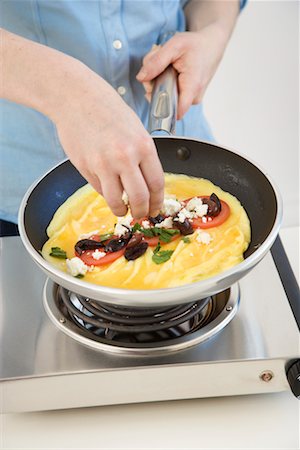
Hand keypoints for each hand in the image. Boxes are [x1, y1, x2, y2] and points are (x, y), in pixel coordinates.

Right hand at [53, 65, 163, 218]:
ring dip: (121, 210)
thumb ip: (142, 156)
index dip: (157, 201)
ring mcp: (104, 164)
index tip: (156, 209)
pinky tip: (107, 187)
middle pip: (140, 198)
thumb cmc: (108, 110)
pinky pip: (99, 189)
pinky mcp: (86, 167)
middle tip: (140, 215)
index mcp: (144, 146)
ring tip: (122, 210)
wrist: (77, 98)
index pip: (157, 184)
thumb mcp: (135, 130)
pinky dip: (105, 193)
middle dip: (142, 212)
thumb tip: (146, 184)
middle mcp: (125, 157)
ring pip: (117, 200)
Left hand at [136, 27, 228, 119]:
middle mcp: (193, 97)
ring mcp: (191, 98)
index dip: (159, 107)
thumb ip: (157, 62)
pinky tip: (169, 69)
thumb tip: (141, 78)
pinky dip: (165, 82)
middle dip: (154, 84)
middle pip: (164, 102)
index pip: (175, 112)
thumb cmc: (196, 45)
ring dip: (159, 81)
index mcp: (192, 86)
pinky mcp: (188, 96)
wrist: (211, 45)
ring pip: (166, 97)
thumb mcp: (175, 46)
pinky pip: (171, 94)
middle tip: (156, 65)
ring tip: (165, 64)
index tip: (152, 90)